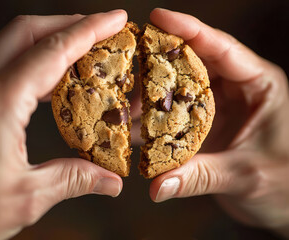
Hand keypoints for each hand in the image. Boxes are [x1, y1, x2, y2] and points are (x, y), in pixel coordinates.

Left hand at [0, 10, 126, 239]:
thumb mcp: (22, 198)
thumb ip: (70, 181)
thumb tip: (110, 182)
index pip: (52, 52)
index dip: (89, 30)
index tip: (116, 20)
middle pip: (29, 31)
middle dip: (71, 24)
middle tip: (104, 29)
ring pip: (17, 44)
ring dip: (55, 39)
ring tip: (86, 49)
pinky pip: (10, 65)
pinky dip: (39, 62)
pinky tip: (56, 78)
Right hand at [148, 8, 288, 236]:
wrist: (285, 203)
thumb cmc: (284, 183)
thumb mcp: (246, 175)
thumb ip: (200, 176)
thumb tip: (157, 185)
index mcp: (258, 84)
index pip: (221, 47)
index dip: (189, 29)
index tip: (157, 18)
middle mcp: (236, 89)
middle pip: (194, 63)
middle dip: (161, 62)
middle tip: (128, 61)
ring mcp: (218, 107)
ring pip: (181, 89)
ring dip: (154, 95)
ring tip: (124, 100)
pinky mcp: (205, 125)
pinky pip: (176, 115)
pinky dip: (156, 120)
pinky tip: (135, 126)